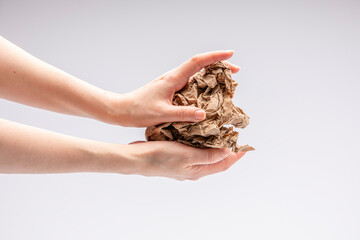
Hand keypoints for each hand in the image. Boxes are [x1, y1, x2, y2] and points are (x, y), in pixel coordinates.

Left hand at [107, 50, 239, 126]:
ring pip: (196, 73)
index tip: (230, 55)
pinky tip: (208, 93)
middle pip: (199, 65)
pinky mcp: (170, 89)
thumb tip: (204, 114)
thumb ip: (183, 114)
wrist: (121, 110)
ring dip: (212, 74)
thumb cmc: (138, 111)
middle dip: (219, 65)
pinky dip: (203, 84)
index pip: (197, 62)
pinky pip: (191, 83)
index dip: (215, 57)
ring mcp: (172, 83)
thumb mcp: (162, 114)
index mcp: (173, 79)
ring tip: (226, 81)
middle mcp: (173, 77)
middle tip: (235, 71)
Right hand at [127, 141, 245, 180]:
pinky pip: (195, 152)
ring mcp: (184, 165)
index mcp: (197, 171)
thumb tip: (226, 152)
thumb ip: (208, 155)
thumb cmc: (161, 157)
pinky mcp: (177, 158)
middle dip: (227, 152)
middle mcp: (193, 170)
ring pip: (206, 156)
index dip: (235, 157)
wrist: (138, 158)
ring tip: (222, 136)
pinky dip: (202, 144)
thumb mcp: (187, 156)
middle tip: (235, 139)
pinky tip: (201, 136)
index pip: (222, 165)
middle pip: (216, 162)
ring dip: (215, 148)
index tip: (245, 148)